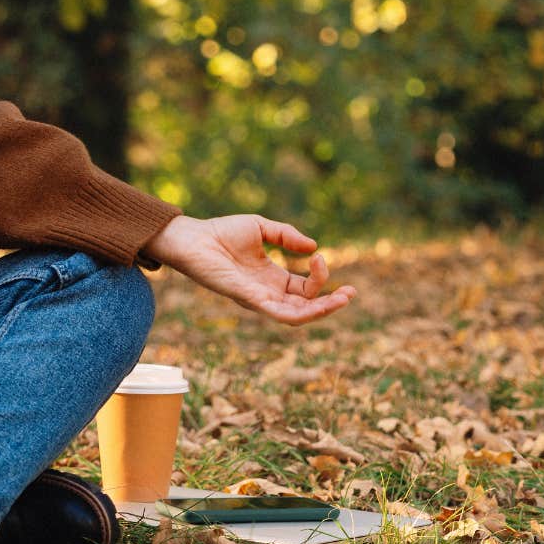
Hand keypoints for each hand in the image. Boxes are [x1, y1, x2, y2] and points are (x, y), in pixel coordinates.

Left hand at [142, 215, 356, 324]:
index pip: (306, 288)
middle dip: (331, 303)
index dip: (320, 278)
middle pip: (306, 306)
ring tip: (342, 300)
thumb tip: (313, 247)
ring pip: (297, 316)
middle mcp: (268, 292)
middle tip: (351, 293)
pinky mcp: (248, 299)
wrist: (193, 238)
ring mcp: (259, 298)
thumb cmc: (221, 232)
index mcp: (273, 278)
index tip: (320, 256)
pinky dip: (298, 312)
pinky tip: (314, 302)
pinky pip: (277, 313)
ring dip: (321, 311)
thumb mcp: (261, 228)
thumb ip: (287, 236)